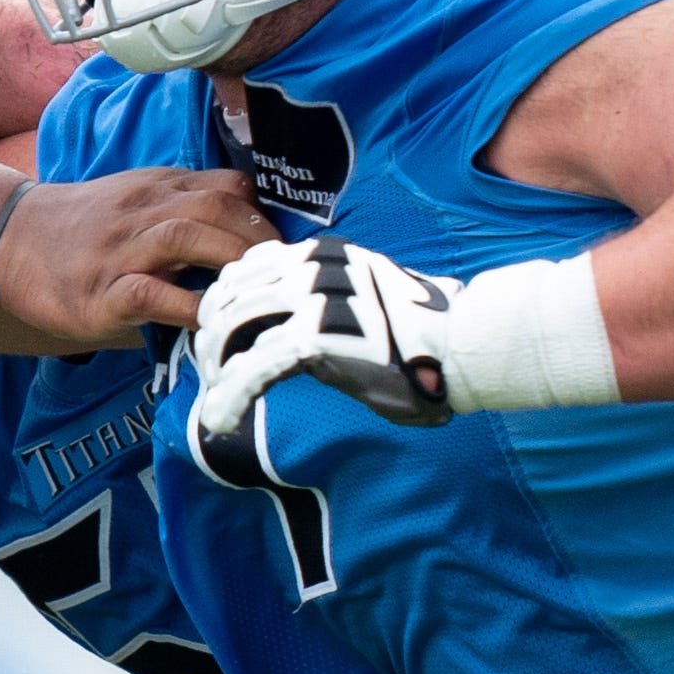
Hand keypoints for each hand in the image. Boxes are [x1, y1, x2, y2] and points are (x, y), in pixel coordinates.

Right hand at [0, 170, 271, 346]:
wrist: (7, 238)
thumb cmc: (80, 230)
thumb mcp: (134, 202)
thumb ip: (181, 212)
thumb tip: (246, 244)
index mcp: (157, 189)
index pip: (226, 187)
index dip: (265, 216)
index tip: (290, 248)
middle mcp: (143, 212)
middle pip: (216, 208)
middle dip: (260, 239)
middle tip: (289, 276)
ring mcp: (121, 251)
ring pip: (186, 236)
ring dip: (231, 261)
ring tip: (260, 291)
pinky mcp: (100, 292)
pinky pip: (149, 292)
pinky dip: (185, 305)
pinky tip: (210, 322)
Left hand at [191, 232, 460, 437]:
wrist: (463, 349)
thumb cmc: (416, 336)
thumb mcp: (358, 298)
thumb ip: (314, 299)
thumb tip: (271, 322)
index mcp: (318, 253)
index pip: (241, 269)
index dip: (219, 306)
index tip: (216, 340)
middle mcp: (310, 265)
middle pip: (228, 296)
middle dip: (210, 340)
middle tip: (213, 376)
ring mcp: (312, 298)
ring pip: (231, 329)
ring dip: (216, 369)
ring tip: (219, 400)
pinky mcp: (315, 338)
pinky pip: (253, 367)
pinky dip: (229, 396)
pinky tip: (222, 419)